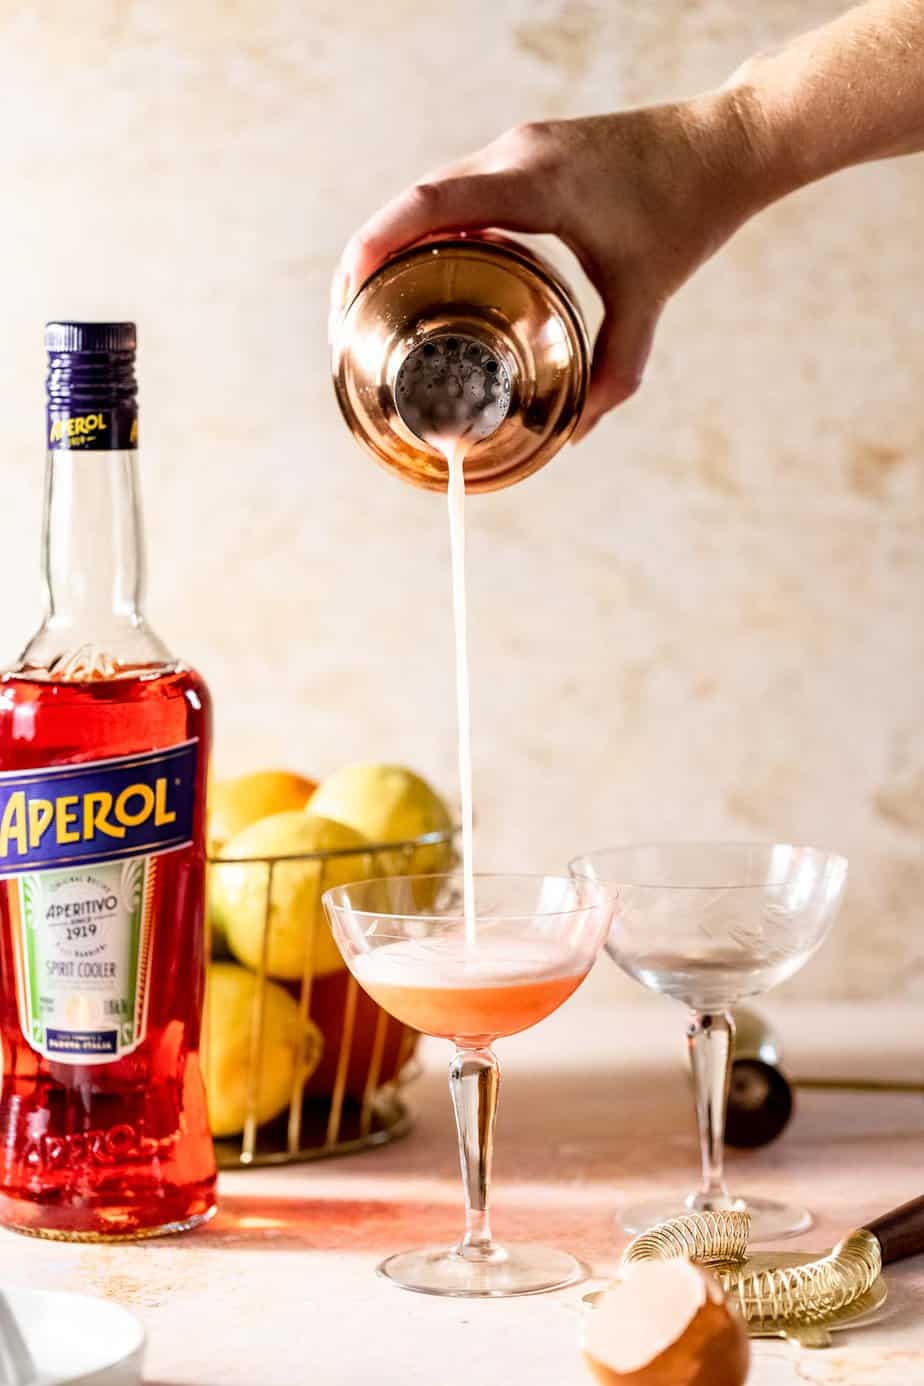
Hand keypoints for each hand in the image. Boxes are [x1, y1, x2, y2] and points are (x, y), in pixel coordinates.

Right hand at [331, 94, 763, 436]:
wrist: (727, 142)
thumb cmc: (689, 211)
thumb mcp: (649, 296)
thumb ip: (617, 370)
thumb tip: (578, 430)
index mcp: (538, 183)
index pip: (434, 202)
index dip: (381, 240)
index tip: (349, 284)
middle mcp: (519, 154)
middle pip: (418, 197)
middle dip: (373, 250)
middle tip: (349, 311)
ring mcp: (522, 147)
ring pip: (437, 190)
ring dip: (400, 237)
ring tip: (374, 295)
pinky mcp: (531, 151)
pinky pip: (463, 188)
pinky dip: (435, 226)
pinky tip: (431, 269)